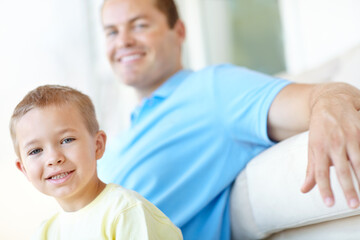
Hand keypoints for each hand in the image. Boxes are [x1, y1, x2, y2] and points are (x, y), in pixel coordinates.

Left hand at [301, 83, 359, 208]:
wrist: (331, 101)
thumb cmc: (321, 130)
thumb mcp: (312, 147)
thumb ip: (311, 169)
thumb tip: (304, 190)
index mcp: (319, 148)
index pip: (320, 172)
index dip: (325, 188)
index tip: (329, 204)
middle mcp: (334, 142)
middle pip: (341, 169)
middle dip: (348, 188)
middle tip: (353, 205)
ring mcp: (350, 135)